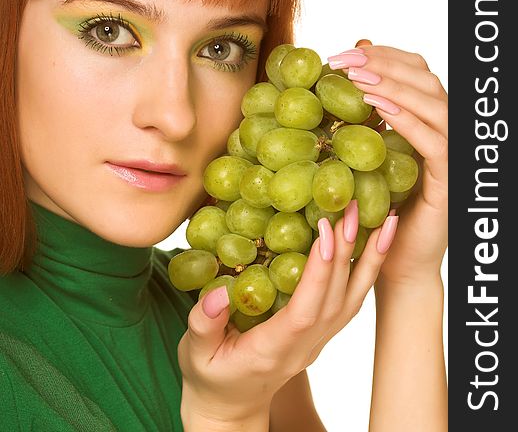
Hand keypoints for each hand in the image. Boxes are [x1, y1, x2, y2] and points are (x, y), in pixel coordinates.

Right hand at [178, 201, 398, 424]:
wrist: (232, 406)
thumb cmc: (211, 377)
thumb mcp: (196, 354)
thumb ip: (205, 324)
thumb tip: (218, 293)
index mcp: (273, 350)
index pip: (305, 310)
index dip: (319, 272)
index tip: (326, 231)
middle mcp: (305, 346)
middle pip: (337, 298)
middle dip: (348, 250)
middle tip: (355, 208)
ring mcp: (318, 340)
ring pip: (353, 299)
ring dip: (370, 259)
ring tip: (384, 220)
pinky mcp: (322, 332)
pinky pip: (350, 300)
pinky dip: (366, 271)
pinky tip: (372, 245)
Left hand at [328, 40, 447, 285]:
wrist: (392, 261)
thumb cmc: (375, 208)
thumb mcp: (364, 155)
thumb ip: (364, 119)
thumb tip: (343, 78)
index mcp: (427, 121)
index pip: (417, 72)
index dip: (385, 56)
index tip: (346, 52)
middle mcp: (446, 132)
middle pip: (428, 81)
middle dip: (384, 64)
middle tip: (344, 61)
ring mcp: (452, 156)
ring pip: (436, 106)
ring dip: (394, 87)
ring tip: (356, 80)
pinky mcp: (448, 182)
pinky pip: (435, 143)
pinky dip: (408, 122)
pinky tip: (378, 110)